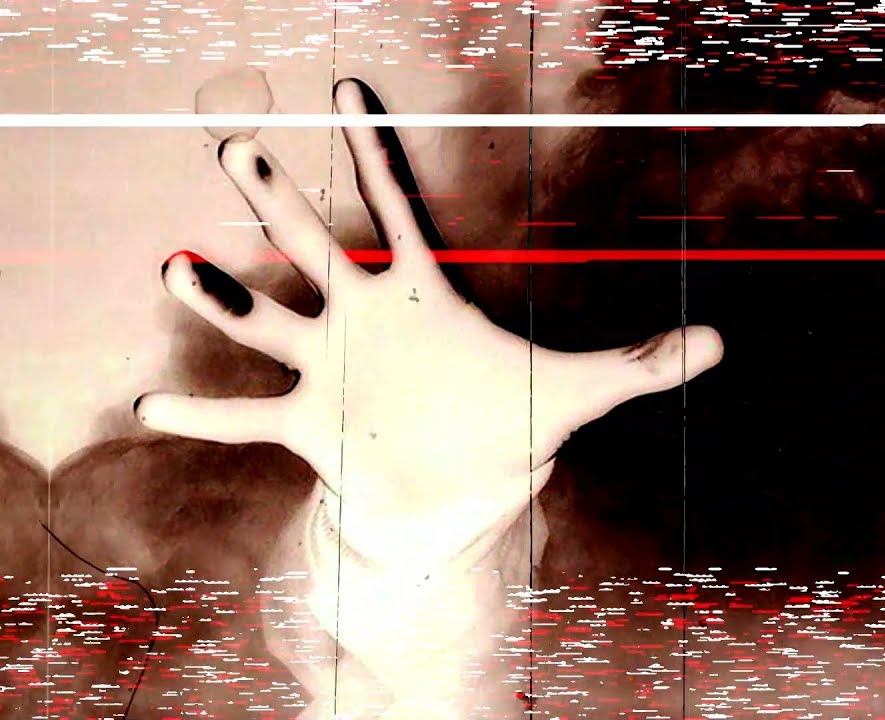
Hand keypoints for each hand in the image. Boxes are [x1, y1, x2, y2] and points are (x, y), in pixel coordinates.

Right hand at [135, 78, 723, 575]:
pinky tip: (148, 407)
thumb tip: (722, 342)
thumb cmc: (506, 432)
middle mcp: (365, 323)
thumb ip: (641, 365)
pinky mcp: (308, 429)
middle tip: (237, 143)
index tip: (352, 91)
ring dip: (220, 298)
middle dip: (278, 200)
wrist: (453, 498)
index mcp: (425, 300)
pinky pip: (245, 418)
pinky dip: (202, 414)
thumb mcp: (575, 394)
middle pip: (314, 248)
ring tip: (175, 266)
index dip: (379, 155)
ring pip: (265, 322)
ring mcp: (329, 372)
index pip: (400, 213)